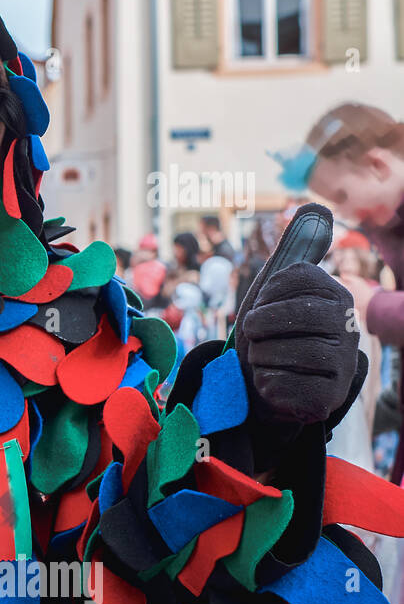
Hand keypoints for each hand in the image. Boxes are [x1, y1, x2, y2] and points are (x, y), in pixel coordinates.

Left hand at [236, 261, 358, 425]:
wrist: (275, 380)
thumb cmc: (274, 330)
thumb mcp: (280, 287)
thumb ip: (296, 246)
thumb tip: (317, 207)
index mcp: (336, 295)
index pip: (295, 277)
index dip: (266, 294)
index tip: (262, 306)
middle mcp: (348, 326)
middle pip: (290, 316)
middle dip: (258, 326)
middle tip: (254, 334)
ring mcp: (343, 363)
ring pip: (286, 352)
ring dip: (259, 356)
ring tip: (264, 358)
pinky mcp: (330, 397)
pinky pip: (284, 385)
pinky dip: (265, 382)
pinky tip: (271, 380)